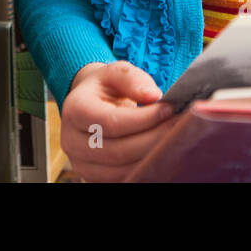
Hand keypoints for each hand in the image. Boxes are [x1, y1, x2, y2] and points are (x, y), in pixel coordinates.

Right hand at [60, 60, 178, 181]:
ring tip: (173, 140)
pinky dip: (144, 168)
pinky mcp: (94, 177)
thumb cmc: (105, 87)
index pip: (112, 122)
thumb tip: (153, 95)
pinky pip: (122, 179)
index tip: (168, 109)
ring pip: (121, 170)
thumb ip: (132, 78)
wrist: (89, 103)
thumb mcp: (115, 72)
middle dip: (153, 139)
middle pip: (118, 151)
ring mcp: (81, 163)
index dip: (143, 119)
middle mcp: (72, 141)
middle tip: (179, 127)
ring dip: (152, 156)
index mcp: (75, 110)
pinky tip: (161, 152)